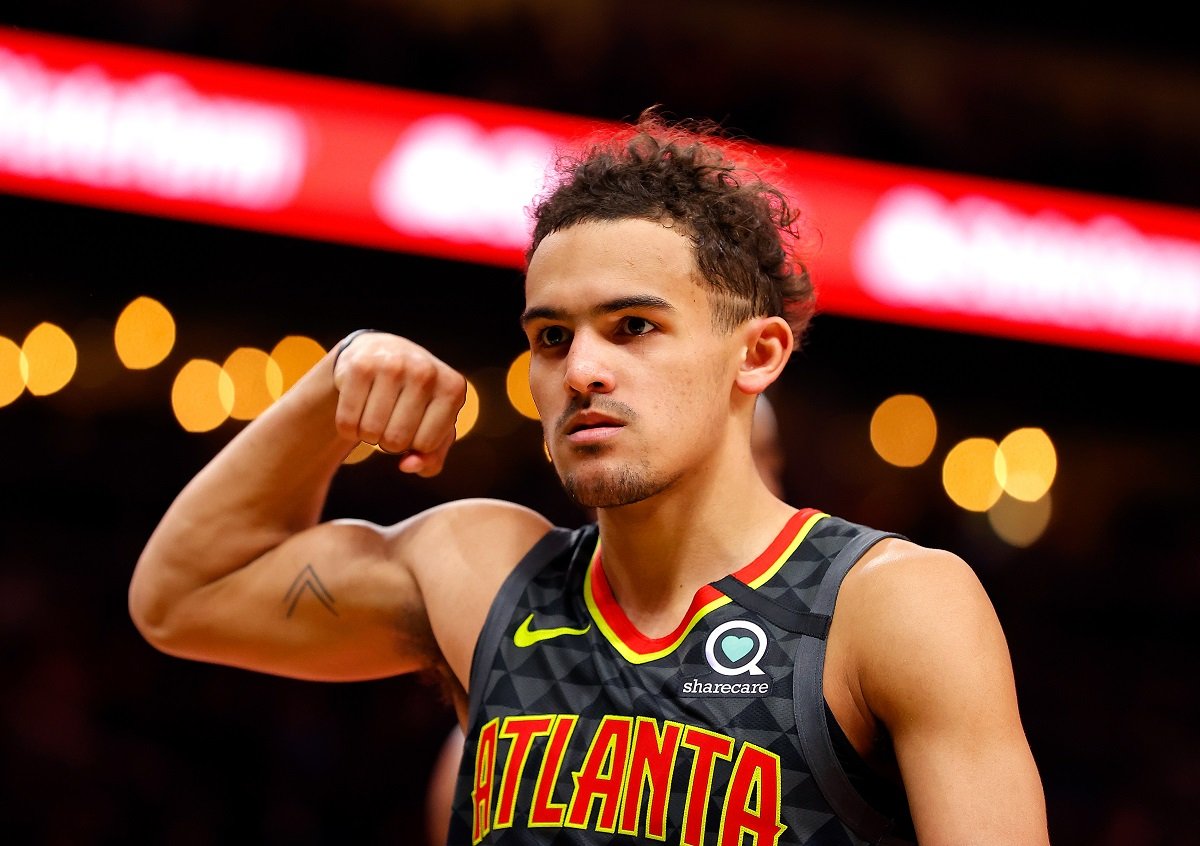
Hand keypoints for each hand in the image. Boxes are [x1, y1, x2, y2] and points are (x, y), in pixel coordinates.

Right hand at [331, 331, 466, 475]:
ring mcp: (393, 365)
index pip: (426, 445)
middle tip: (390, 418)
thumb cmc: (415, 400)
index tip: (414, 424)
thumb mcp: (434, 428)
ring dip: (367, 434)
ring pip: (370, 432)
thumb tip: (407, 466)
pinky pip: (347, 421)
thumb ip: (431, 459)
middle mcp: (426, 372)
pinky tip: (357, 409)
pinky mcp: (359, 366)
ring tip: (375, 413)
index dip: (414, 445)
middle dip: (389, 442)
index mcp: (453, 389)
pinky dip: (348, 427)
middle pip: (396, 441)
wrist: (382, 353)